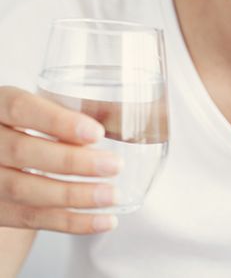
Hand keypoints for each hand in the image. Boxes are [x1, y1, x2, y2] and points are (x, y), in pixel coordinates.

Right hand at [0, 87, 122, 233]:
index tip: (96, 133)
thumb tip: (120, 116)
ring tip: (112, 195)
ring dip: (74, 196)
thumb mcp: (44, 106)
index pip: (20, 108)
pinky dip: (70, 222)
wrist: (4, 152)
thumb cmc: (33, 122)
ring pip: (24, 190)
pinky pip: (29, 219)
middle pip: (23, 152)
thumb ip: (72, 110)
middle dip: (73, 162)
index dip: (58, 122)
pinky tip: (103, 221)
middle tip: (115, 165)